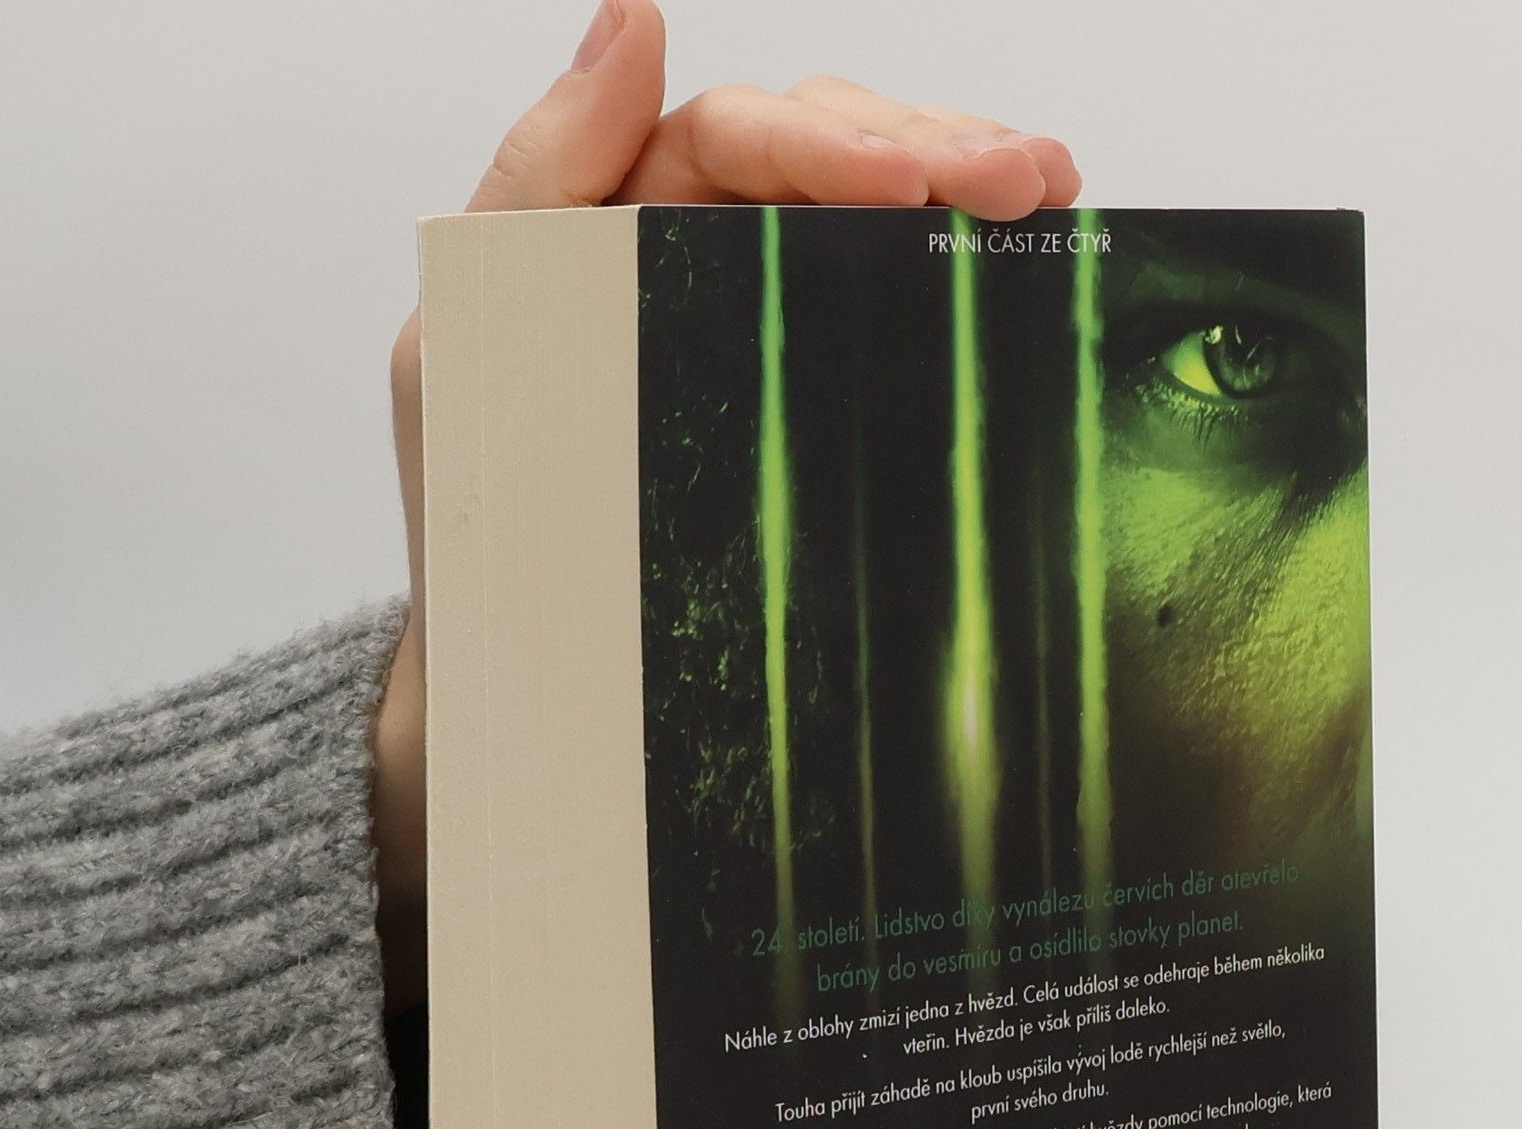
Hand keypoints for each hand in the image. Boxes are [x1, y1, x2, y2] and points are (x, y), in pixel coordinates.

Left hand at [372, 0, 1081, 1012]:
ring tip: (1051, 192)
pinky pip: (894, 314)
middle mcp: (707, 250)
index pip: (740, 136)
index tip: (918, 178)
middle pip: (833, 155)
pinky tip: (1030, 255)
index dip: (834, 138)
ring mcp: (770, 324)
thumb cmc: (483, 510)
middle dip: (933, 147)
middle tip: (1031, 177)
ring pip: (880, 219)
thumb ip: (543, 174)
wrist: (523, 669)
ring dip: (969, 188)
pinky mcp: (819, 400)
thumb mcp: (470, 330)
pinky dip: (962, 278)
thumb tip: (634, 16)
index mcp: (626, 215)